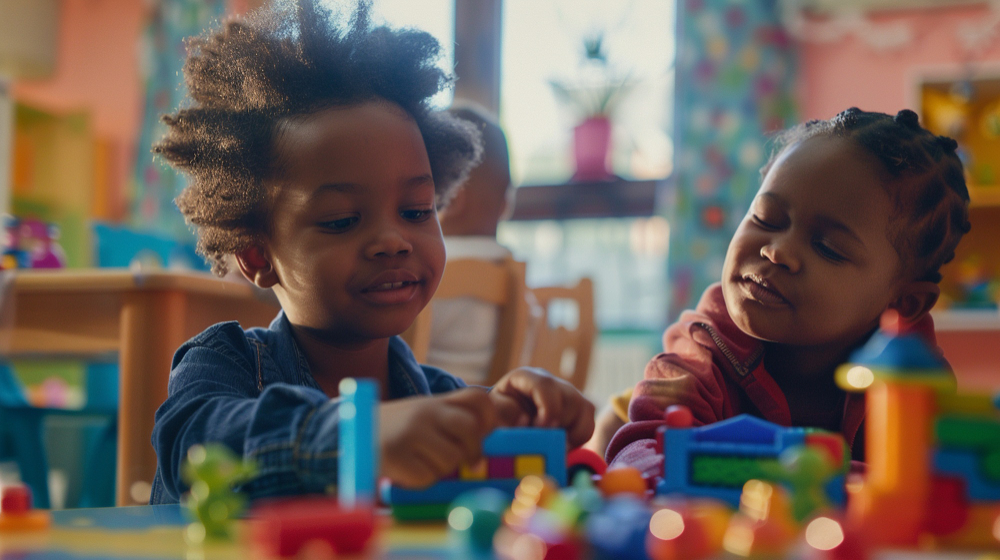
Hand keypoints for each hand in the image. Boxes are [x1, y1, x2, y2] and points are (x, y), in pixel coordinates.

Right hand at [378, 388, 496, 487]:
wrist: (349, 435)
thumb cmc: (397, 430)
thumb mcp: (424, 416)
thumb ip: (453, 421)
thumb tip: (488, 444)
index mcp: (435, 401)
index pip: (477, 399)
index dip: (491, 419)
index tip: (485, 436)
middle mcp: (425, 412)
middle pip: (470, 429)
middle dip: (473, 451)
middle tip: (468, 461)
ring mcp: (411, 433)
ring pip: (451, 458)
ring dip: (444, 468)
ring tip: (425, 463)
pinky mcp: (397, 456)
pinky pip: (427, 476)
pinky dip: (423, 480)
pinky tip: (408, 471)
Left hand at [489, 367, 594, 448]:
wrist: (505, 422)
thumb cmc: (497, 417)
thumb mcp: (493, 415)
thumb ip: (504, 418)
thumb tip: (524, 422)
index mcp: (526, 377)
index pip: (545, 385)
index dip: (547, 408)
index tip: (540, 428)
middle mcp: (551, 382)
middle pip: (569, 398)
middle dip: (558, 425)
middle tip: (543, 441)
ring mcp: (568, 395)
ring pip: (584, 410)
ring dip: (570, 433)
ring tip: (550, 444)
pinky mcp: (578, 411)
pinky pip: (589, 425)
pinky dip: (577, 439)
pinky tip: (560, 446)